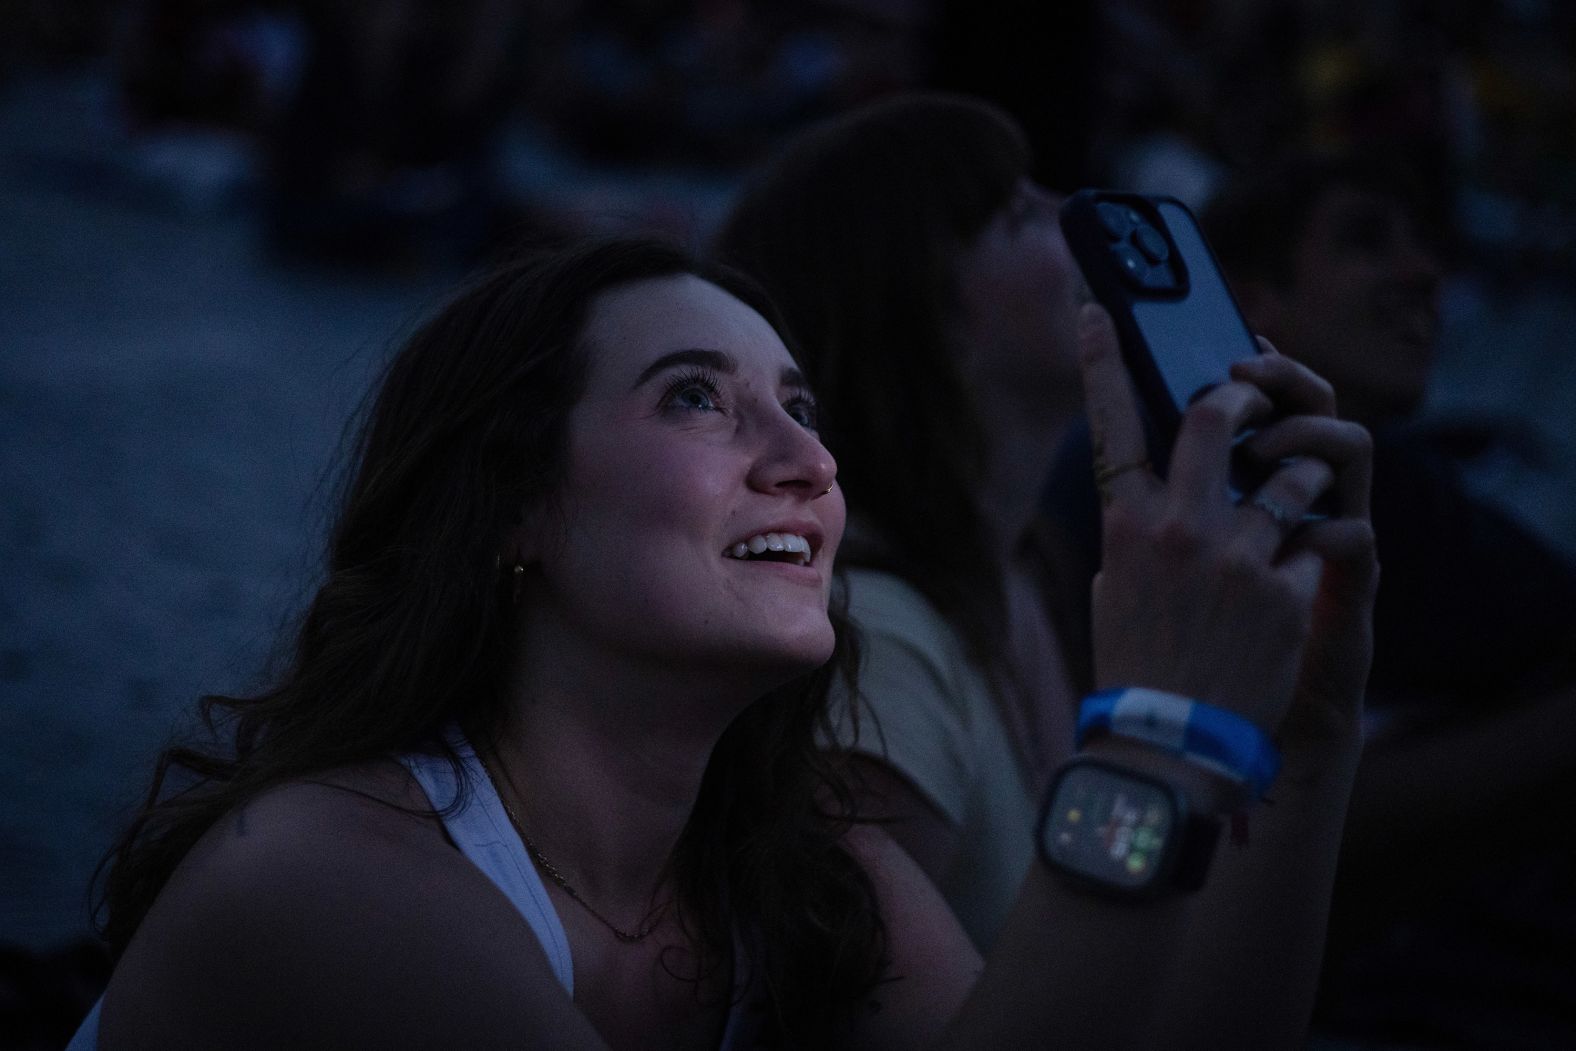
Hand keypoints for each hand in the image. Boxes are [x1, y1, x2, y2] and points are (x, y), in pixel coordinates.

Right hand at [1078, 305, 1373, 737]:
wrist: (1174, 742)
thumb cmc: (1139, 666)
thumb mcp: (1118, 588)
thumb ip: (1139, 532)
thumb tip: (1157, 492)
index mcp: (1126, 526)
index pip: (1109, 424)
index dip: (1101, 361)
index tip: (1098, 309)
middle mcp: (1179, 528)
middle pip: (1215, 415)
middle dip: (1244, 394)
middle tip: (1255, 399)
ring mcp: (1236, 556)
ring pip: (1293, 469)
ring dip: (1304, 470)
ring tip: (1298, 496)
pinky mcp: (1286, 589)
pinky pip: (1320, 536)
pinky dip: (1317, 546)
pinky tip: (1301, 577)